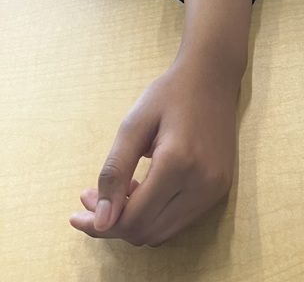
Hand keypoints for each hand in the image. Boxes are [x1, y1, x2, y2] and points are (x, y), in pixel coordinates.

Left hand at [69, 57, 237, 245]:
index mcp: (179, 163)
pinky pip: (179, 221)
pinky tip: (146, 189)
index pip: (133, 219)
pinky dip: (156, 214)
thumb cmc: (170, 93)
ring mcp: (215, 189)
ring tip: (123, 189)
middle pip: (146, 231)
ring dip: (135, 220)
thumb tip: (100, 222)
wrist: (213, 76)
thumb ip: (115, 173)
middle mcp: (202, 183)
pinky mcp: (220, 189)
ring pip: (162, 233)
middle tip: (94, 195)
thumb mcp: (133, 125)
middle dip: (113, 222)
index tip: (78, 210)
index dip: (100, 224)